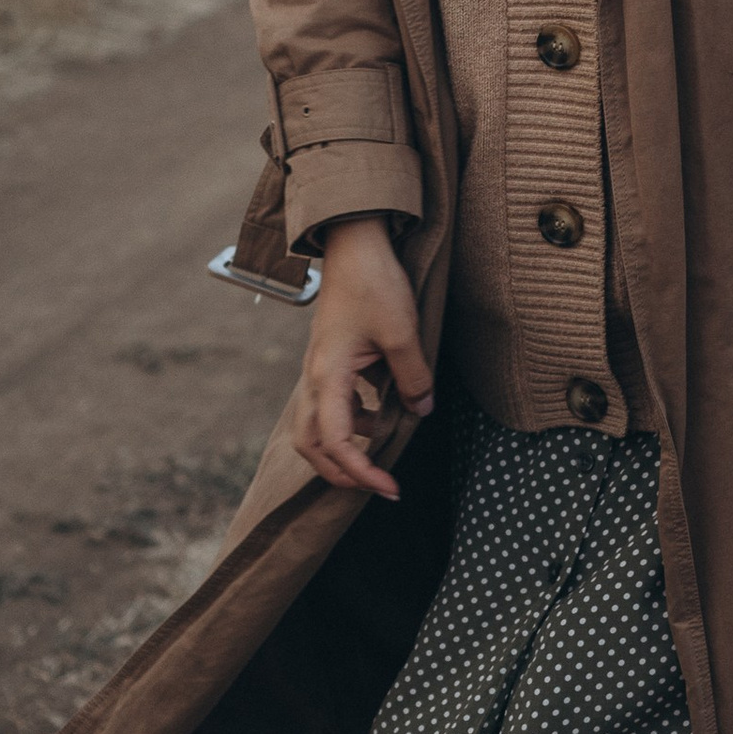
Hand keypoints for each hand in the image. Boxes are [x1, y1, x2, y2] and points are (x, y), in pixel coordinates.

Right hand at [290, 215, 434, 500]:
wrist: (355, 245)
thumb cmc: (374, 284)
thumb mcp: (403, 332)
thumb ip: (413, 377)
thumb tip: (421, 411)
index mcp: (327, 376)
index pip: (335, 442)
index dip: (360, 472)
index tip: (390, 488)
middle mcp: (314, 378)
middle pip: (311, 445)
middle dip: (340, 473)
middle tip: (377, 485)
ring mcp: (317, 370)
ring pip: (315, 427)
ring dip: (342, 448)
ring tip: (379, 451)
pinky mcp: (328, 361)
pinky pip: (329, 405)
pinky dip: (348, 421)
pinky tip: (376, 416)